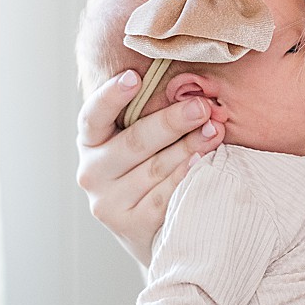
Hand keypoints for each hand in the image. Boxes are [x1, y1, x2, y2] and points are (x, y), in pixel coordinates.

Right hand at [75, 69, 224, 265]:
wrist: (145, 228)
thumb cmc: (143, 168)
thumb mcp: (136, 139)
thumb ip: (148, 116)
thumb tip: (190, 90)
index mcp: (90, 142)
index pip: (93, 116)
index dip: (111, 96)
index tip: (134, 77)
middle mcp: (91, 172)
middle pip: (134, 142)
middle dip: (171, 122)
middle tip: (201, 107)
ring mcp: (108, 202)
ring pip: (154, 168)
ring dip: (189, 147)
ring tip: (214, 130)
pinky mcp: (129, 224)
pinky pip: (163, 195)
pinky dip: (186, 175)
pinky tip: (204, 161)